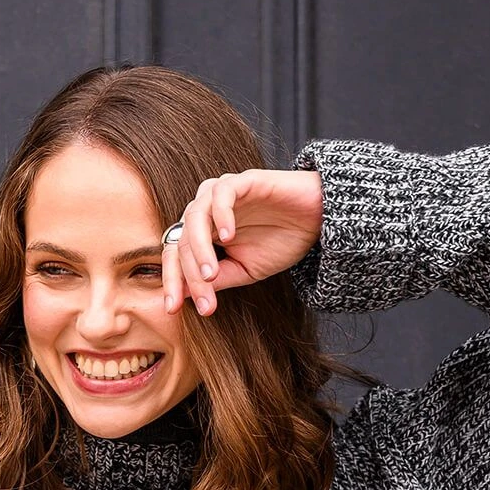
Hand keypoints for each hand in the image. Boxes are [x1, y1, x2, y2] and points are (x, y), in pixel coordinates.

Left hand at [162, 168, 323, 316]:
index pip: (176, 255)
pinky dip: (221, 215)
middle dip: (191, 276)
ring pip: (195, 218)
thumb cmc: (280, 242)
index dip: (172, 281)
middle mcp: (207, 210)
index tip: (172, 310)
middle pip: (181, 241)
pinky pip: (222, 194)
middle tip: (205, 303)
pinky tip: (229, 238)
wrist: (317, 220)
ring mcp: (223, 192)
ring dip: (199, 250)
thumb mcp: (243, 270)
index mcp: (203, 232)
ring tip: (211, 275)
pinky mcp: (244, 180)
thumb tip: (181, 295)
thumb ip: (214, 279)